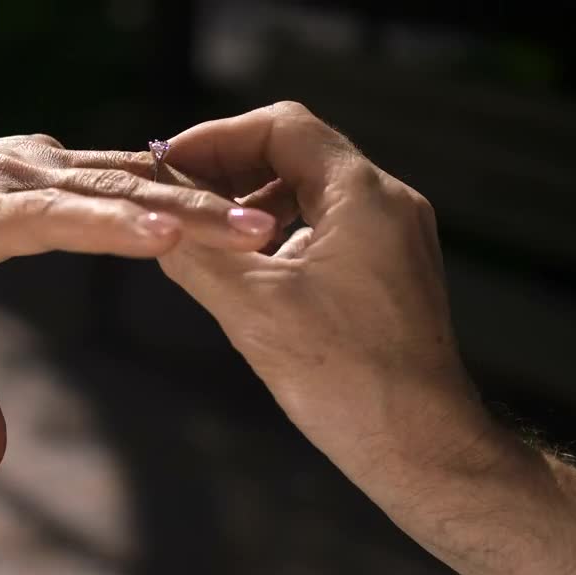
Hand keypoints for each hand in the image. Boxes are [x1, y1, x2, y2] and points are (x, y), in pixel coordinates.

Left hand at [0, 134, 273, 475]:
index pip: (46, 219)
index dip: (110, 226)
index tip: (170, 233)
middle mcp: (5, 175)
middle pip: (106, 191)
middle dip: (187, 211)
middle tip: (259, 232)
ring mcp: (29, 158)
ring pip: (121, 172)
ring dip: (193, 194)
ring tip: (261, 218)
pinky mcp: (45, 155)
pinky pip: (114, 165)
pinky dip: (168, 181)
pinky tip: (224, 199)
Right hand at [158, 103, 493, 481]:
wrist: (420, 447)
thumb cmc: (347, 380)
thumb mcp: (251, 310)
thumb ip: (197, 254)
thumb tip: (155, 222)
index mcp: (363, 196)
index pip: (281, 127)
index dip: (217, 137)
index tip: (170, 166)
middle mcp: (388, 203)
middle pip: (297, 152)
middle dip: (231, 168)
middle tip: (178, 198)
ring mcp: (395, 238)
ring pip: (311, 190)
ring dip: (253, 201)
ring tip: (205, 234)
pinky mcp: (390, 272)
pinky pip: (329, 226)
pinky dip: (281, 232)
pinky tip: (248, 270)